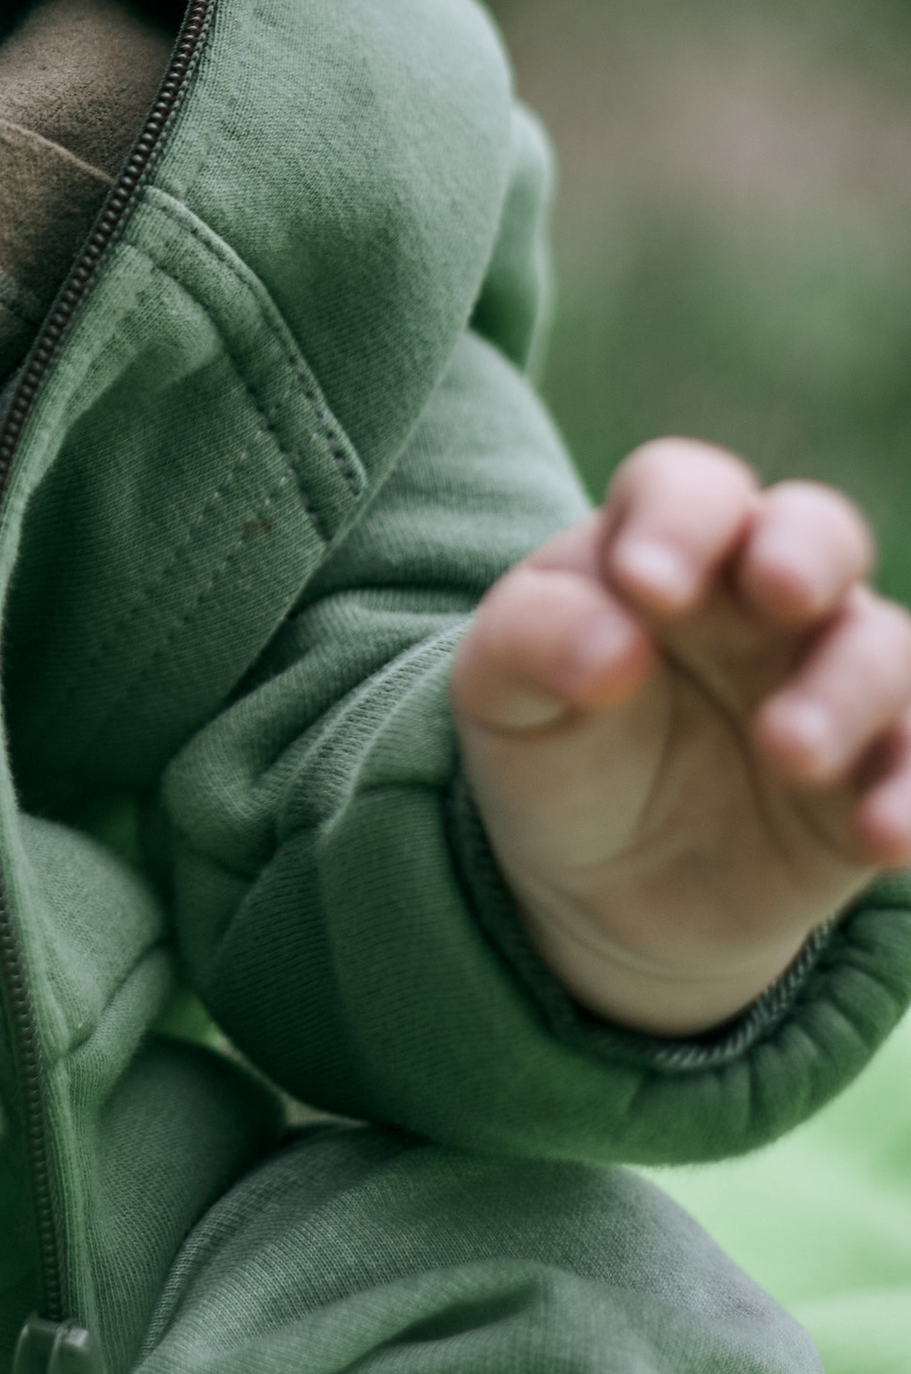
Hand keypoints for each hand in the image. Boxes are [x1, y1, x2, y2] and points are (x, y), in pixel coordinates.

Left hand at [453, 439, 910, 1034]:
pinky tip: (882, 834)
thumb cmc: (551, 747)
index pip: (689, 489)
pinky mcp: (876, 773)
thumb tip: (612, 647)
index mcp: (663, 545)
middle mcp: (762, 596)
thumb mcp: (500, 695)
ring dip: (848, 692)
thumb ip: (530, 642)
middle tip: (779, 592)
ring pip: (881, 647)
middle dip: (806, 552)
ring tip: (787, 752)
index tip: (645, 587)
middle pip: (817, 530)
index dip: (678, 521)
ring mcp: (829, 678)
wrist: (599, 884)